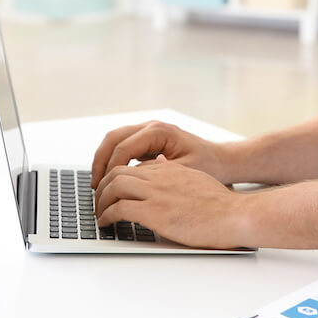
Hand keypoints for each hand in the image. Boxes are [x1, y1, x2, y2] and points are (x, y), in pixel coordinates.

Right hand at [89, 120, 231, 188]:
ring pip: (115, 140)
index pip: (123, 147)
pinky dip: (113, 161)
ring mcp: (148, 132)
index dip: (110, 169)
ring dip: (104, 161)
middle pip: (113, 138)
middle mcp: (151, 127)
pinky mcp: (148, 141)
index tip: (103, 189)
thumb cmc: (208, 165)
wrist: (223, 160)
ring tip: (98, 184)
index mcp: (159, 131)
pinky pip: (123, 147)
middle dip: (100, 162)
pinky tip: (111, 180)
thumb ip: (155, 174)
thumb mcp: (182, 172)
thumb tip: (128, 181)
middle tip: (95, 186)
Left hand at [95, 155, 252, 249]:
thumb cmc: (220, 205)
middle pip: (118, 172)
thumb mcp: (197, 180)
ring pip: (114, 186)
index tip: (113, 191)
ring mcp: (156, 193)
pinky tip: (106, 223)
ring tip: (99, 213)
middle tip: (99, 201)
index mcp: (170, 169)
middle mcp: (160, 176)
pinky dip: (107, 216)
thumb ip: (177, 175)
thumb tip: (163, 167)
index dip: (118, 178)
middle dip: (103, 186)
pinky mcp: (154, 212)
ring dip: (101, 201)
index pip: (134, 167)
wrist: (233, 215)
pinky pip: (119, 209)